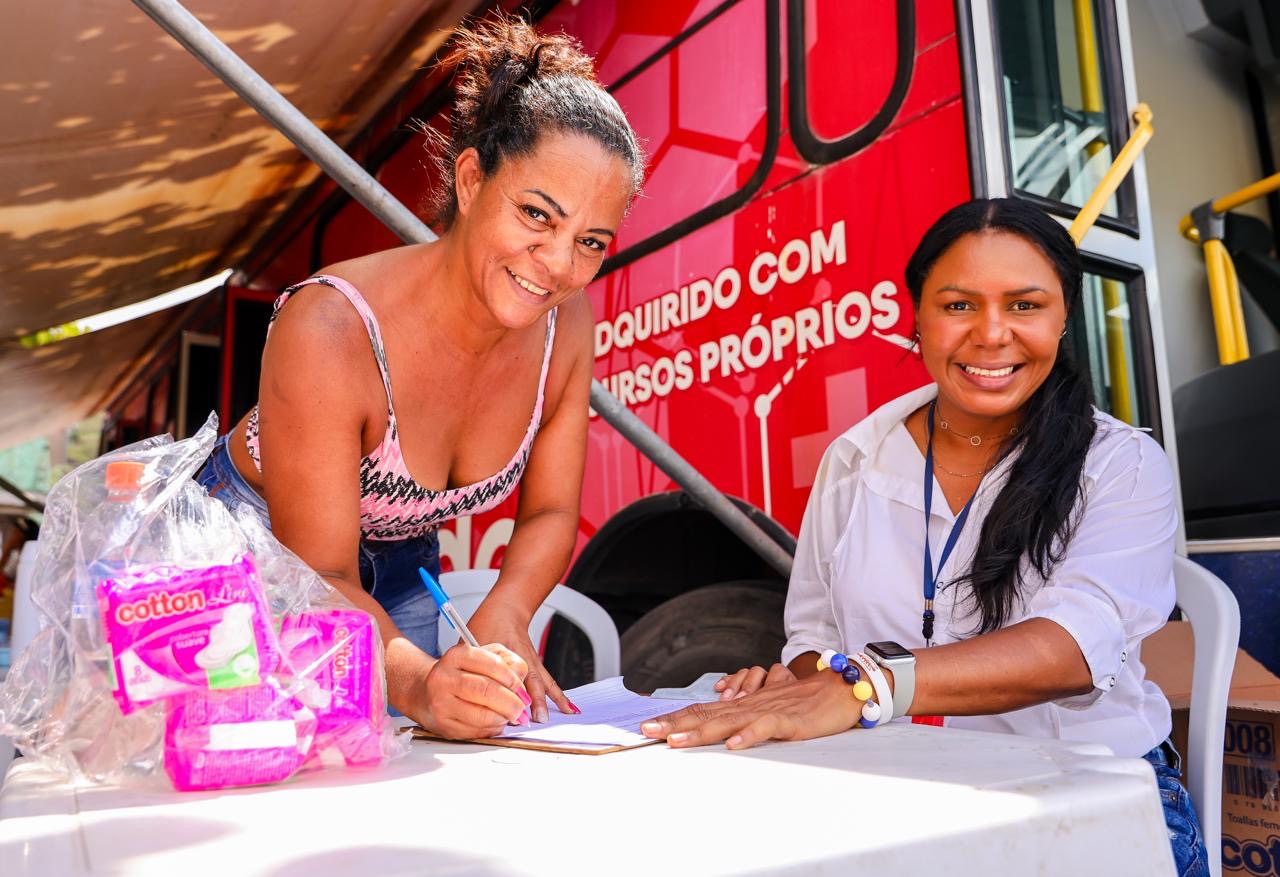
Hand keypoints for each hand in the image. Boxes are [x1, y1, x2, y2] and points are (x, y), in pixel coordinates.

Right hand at [420, 642, 530, 738]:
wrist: (428, 691)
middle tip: (520, 708)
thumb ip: (509, 664)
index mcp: (456, 655)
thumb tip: (522, 689)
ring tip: (508, 715)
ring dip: (502, 718)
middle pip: (487, 691)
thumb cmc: (462, 673)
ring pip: (482, 715)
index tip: (521, 689)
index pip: (492, 665)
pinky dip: (491, 729)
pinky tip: (493, 722)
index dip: (513, 679)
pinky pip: (476, 732)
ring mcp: (441, 703)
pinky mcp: (443, 725)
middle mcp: (444, 678)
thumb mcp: (486, 656)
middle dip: (511, 702)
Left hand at [466, 604, 576, 722]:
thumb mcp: (471, 641)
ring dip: (546, 701)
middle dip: (528, 701)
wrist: (506, 609)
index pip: (506, 675)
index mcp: (503, 652)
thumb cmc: (488, 623)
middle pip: (527, 681)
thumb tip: (459, 687)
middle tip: (529, 720)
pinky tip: (570, 709)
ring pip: (541, 683)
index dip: (505, 692)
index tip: (505, 708)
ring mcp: (530, 662)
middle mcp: (520, 658)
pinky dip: (559, 696)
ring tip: (550, 718)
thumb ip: (467, 663)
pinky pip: (549, 683)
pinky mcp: (535, 665)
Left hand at [641, 670, 861, 749]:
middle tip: (647, 731)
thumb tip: (723, 732)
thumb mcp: (769, 710)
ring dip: (701, 732)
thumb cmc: (805, 702)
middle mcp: (749, 705)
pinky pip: (766, 727)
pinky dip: (749, 735)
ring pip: (729, 720)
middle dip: (675, 724)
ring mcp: (768, 711)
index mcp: (743, 704)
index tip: (648, 726)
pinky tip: (733, 745)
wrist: (840, 688)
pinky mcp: (789, 721)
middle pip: (706, 714)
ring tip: (676, 741)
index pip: (702, 710)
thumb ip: (745, 717)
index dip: (675, 718)